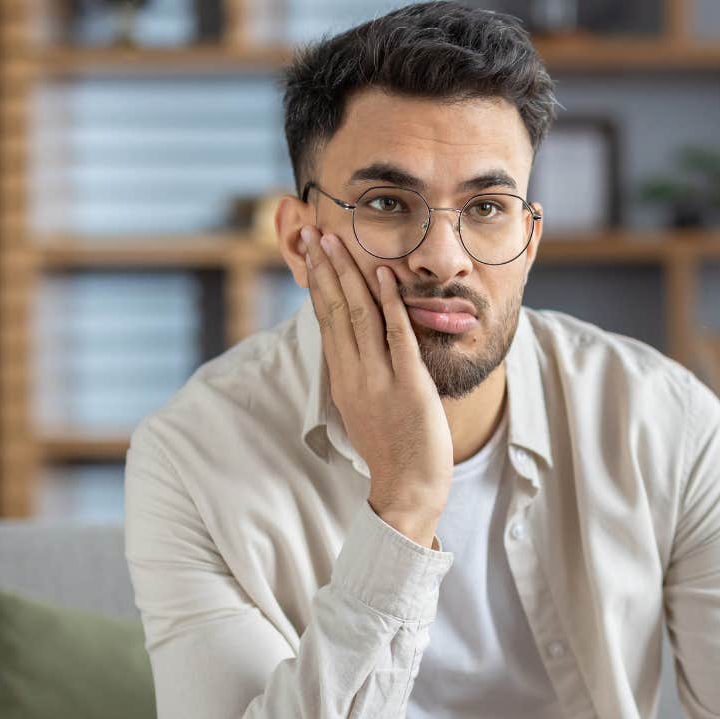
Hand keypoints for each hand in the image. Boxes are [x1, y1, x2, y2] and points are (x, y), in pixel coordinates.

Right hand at [301, 225, 451, 535]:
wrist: (408, 487)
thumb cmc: (393, 447)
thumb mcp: (365, 405)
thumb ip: (360, 372)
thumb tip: (357, 343)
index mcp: (342, 378)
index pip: (325, 320)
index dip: (317, 283)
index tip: (311, 252)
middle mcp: (354, 374)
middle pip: (335, 310)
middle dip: (325, 268)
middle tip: (316, 230)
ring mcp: (379, 379)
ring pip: (359, 316)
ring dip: (349, 275)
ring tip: (339, 241)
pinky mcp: (408, 384)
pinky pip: (396, 335)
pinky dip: (390, 302)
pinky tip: (384, 274)